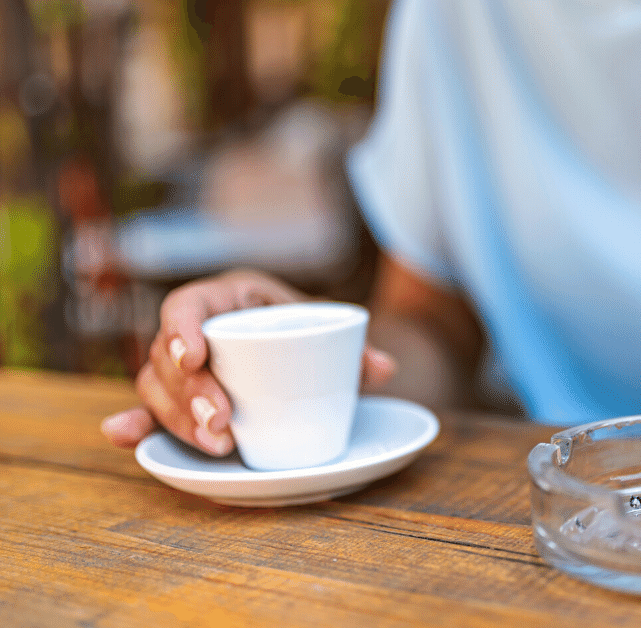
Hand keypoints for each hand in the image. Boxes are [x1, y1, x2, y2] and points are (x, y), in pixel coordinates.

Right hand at [100, 269, 395, 454]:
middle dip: (189, 392)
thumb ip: (355, 350)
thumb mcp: (330, 333)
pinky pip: (148, 411)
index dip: (183, 328)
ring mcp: (181, 367)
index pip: (189, 304)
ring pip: (156, 387)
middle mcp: (196, 329)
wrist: (306, 346)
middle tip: (221, 422)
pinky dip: (135, 425)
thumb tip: (384, 368)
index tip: (195, 357)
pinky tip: (122, 437)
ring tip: (218, 445)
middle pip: (168, 356)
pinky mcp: (177, 399)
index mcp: (229, 297)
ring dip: (177, 419)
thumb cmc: (309, 331)